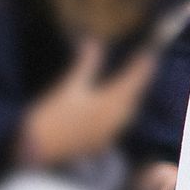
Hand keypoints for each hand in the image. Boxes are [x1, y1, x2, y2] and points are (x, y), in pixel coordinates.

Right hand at [17, 38, 156, 169]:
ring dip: (133, 93)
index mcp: (110, 103)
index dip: (142, 66)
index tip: (149, 53)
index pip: (133, 80)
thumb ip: (86, 64)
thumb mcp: (69, 85)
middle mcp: (116, 118)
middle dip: (140, 78)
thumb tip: (93, 41)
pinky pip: (120, 121)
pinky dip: (123, 107)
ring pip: (129, 109)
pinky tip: (119, 103)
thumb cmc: (52, 116)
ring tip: (136, 80)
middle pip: (134, 95)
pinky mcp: (102, 140)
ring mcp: (111, 131)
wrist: (39, 147)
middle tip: (146, 63)